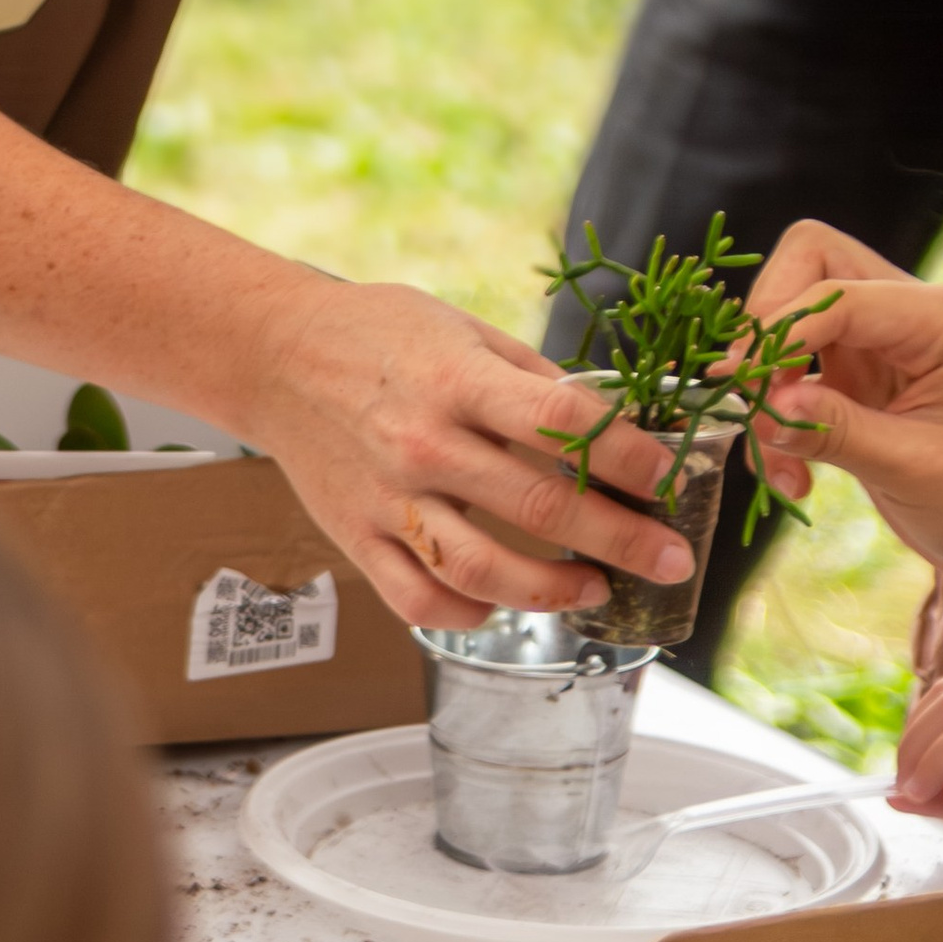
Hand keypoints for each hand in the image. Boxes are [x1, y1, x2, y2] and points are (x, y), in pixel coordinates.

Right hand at [249, 274, 692, 633]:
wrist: (272, 354)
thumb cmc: (374, 333)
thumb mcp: (462, 329)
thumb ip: (531, 379)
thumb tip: (607, 425)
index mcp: (457, 381)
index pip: (563, 425)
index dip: (629, 457)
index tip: (670, 480)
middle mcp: (424, 444)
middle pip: (540, 506)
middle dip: (622, 540)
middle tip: (670, 561)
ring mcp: (387, 498)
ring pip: (482, 570)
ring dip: (553, 590)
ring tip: (594, 589)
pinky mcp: (357, 535)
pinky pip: (418, 598)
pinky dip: (468, 611)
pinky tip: (501, 601)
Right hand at [743, 249, 942, 671]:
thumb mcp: (920, 471)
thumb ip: (838, 431)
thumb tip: (765, 407)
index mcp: (939, 319)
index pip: (835, 290)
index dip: (777, 329)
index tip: (739, 385)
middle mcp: (910, 317)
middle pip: (812, 264)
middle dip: (767, 323)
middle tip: (748, 391)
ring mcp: (885, 347)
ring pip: (795, 319)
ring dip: (770, 380)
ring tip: (776, 455)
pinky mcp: (865, 384)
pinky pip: (800, 374)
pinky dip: (783, 414)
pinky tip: (793, 473)